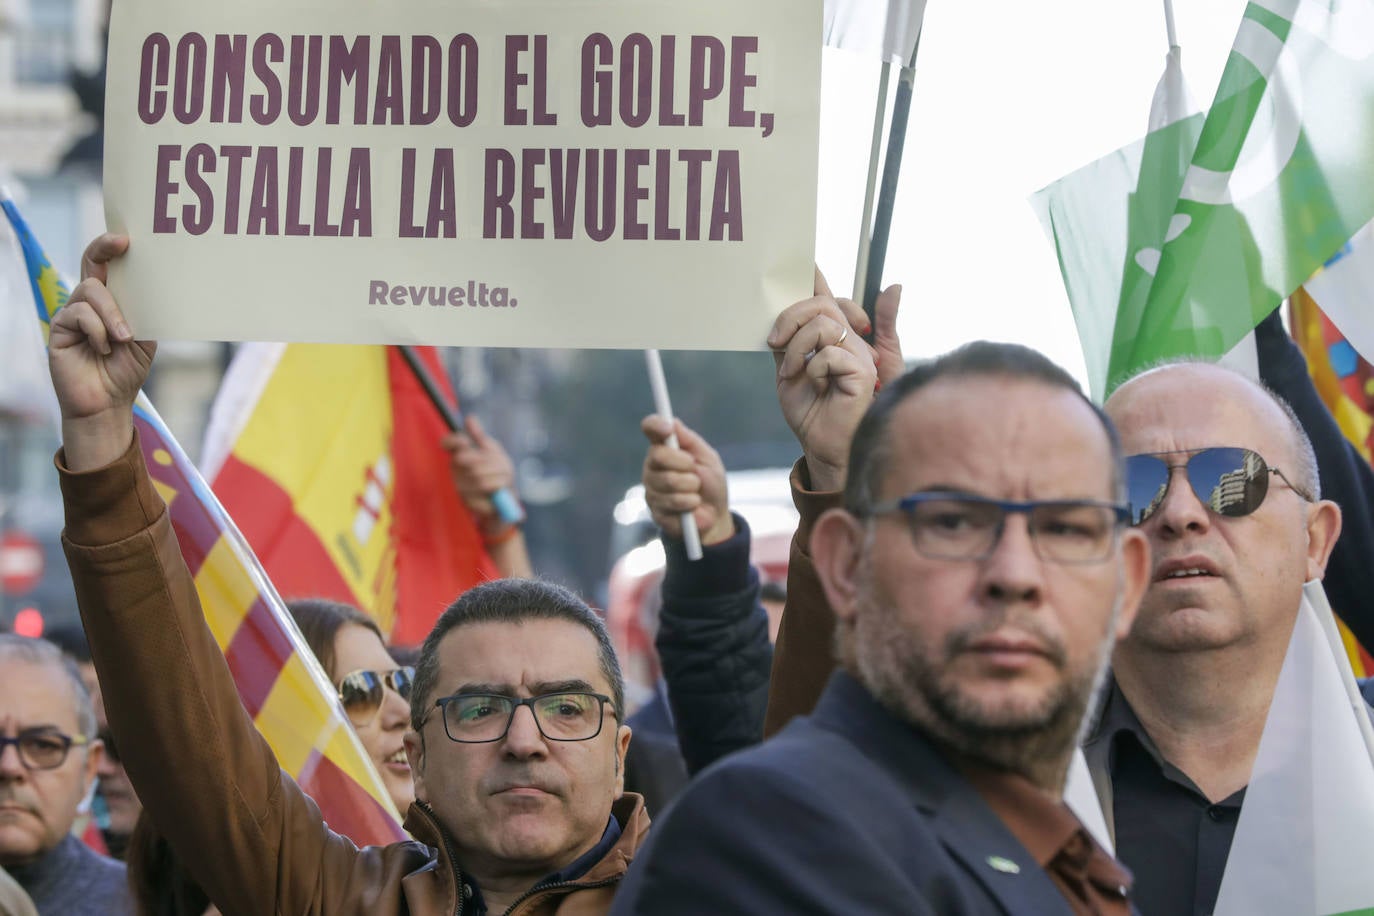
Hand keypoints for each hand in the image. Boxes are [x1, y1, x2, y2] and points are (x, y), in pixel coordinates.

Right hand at [50, 234, 155, 471]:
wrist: (107, 403)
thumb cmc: (126, 371)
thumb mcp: (144, 338)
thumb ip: (143, 312)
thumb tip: (154, 286)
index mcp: (112, 302)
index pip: (107, 266)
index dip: (111, 247)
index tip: (127, 236)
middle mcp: (89, 303)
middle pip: (92, 265)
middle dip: (105, 249)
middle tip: (123, 243)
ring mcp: (72, 313)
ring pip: (91, 292)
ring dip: (112, 314)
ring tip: (124, 338)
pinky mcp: (59, 327)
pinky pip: (80, 314)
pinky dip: (98, 331)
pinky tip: (104, 349)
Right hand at [441, 416, 515, 521]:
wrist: (506, 501)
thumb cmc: (499, 473)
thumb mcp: (493, 452)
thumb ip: (480, 436)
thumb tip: (469, 417)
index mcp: (460, 456)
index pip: (448, 444)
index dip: (454, 441)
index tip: (465, 441)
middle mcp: (456, 471)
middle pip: (468, 459)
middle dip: (491, 461)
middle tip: (504, 466)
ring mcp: (460, 487)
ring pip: (479, 476)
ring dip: (498, 476)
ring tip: (504, 480)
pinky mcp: (468, 502)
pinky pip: (486, 489)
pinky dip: (498, 487)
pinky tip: (500, 491)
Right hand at [641, 415, 733, 545]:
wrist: (716, 516)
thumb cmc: (711, 483)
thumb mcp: (707, 458)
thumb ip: (690, 441)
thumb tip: (672, 421)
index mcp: (665, 448)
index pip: (650, 428)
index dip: (655, 425)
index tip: (668, 429)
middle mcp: (653, 466)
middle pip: (658, 455)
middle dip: (685, 464)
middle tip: (696, 474)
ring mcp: (651, 488)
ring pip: (668, 481)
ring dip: (691, 487)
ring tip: (696, 494)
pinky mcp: (654, 510)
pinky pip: (671, 502)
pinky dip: (690, 504)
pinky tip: (691, 507)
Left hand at [767, 269, 902, 490]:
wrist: (821, 444)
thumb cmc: (809, 409)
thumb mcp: (788, 370)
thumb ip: (786, 341)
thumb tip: (779, 320)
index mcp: (831, 336)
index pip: (824, 297)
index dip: (816, 276)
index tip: (803, 258)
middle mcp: (849, 339)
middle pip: (821, 304)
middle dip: (791, 316)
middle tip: (774, 341)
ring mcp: (859, 353)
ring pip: (824, 324)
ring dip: (797, 347)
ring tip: (793, 372)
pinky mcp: (863, 371)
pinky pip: (829, 353)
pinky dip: (813, 370)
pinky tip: (817, 385)